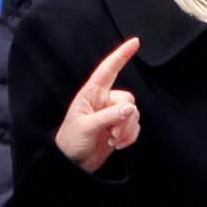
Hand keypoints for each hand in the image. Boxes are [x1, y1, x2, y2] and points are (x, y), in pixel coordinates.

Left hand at [55, 36, 143, 174]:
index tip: (135, 42)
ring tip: (112, 140)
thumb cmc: (71, 141)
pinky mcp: (118, 128)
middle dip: (125, 117)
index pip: (108, 70)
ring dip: (126, 129)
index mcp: (91, 94)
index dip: (121, 55)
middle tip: (111, 134)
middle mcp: (103, 101)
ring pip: (133, 113)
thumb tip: (130, 108)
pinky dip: (130, 136)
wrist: (72, 164)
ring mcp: (112, 115)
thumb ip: (109, 116)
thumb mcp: (86, 126)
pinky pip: (134, 126)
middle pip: (127, 98)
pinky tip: (117, 144)